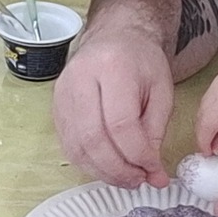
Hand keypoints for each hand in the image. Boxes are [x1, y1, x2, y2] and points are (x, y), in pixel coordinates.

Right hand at [53, 20, 176, 188]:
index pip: (121, 123)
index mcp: (112, 67)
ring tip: (127, 177)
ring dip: (103, 171)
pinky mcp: (55, 106)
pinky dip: (89, 163)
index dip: (138, 155)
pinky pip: (68, 145)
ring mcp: (63, 92)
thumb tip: (154, 175)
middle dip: (119, 169)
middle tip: (140, 180)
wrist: (115, 36)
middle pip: (94, 138)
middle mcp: (80, 78)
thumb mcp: (162, 91)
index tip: (154, 170)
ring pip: (76, 146)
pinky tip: (108, 167)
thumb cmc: (140, 61)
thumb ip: (156, 133)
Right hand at [195, 65, 217, 156]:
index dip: (204, 142)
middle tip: (211, 148)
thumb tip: (214, 147)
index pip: (206, 125)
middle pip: (202, 116)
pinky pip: (209, 98)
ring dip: (207, 123)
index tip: (208, 154)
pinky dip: (211, 112)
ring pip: (203, 107)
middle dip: (204, 133)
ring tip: (217, 136)